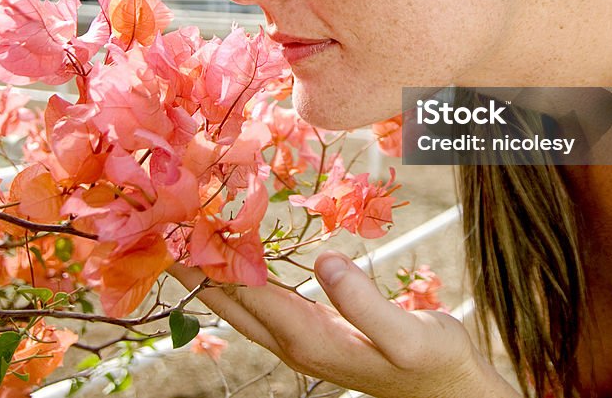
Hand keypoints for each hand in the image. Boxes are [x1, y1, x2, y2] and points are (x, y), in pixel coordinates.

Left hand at [170, 251, 517, 397]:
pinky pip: (264, 300)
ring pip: (243, 303)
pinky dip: (243, 275)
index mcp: (310, 340)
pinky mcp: (312, 331)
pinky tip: (237, 256)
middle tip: (165, 229)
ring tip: (188, 236)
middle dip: (196, 268)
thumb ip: (364, 301)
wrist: (446, 389)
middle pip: (231, 303)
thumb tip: (325, 259)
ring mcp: (301, 339)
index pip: (248, 294)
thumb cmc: (432, 360)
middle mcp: (295, 342)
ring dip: (214, 271)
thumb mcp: (408, 334)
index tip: (182, 230)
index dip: (213, 261)